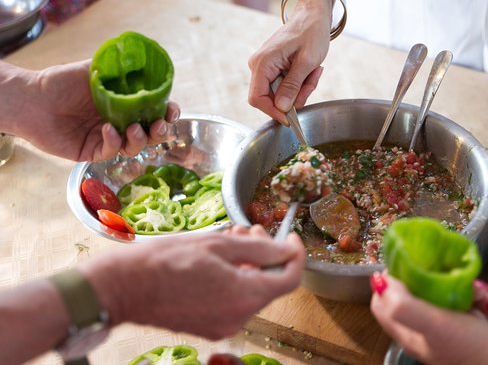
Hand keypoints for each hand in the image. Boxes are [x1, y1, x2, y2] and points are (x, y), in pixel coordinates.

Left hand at [8, 60, 179, 160]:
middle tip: (159, 125)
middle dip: (161, 132)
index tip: (171, 110)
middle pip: (151, 133)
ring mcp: (107, 138)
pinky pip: (111, 152)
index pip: (155, 111)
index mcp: (125, 104)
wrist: (32, 98)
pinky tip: (107, 130)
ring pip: (135, 146)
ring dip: (140, 139)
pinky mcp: (92, 151)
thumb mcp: (96, 69)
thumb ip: (121, 69)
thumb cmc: (61, 81)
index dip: (167, 113)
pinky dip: (114, 142)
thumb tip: (145, 62)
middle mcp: (120, 122)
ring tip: (133, 128)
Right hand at [82, 225, 304, 338]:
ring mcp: (223, 326)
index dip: (296, 255)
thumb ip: (260, 248)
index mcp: (244, 296)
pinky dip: (235, 280)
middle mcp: (238, 317)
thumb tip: (287, 250)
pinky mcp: (209, 327)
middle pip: (270, 284)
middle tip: (249, 229)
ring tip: (230, 240)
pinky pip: (234, 302)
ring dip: (249, 264)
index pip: (290, 279)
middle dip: (267, 253)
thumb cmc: (165, 261)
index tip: (291, 236)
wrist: (122, 287)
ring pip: (252, 292)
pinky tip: (218, 261)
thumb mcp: (218, 244)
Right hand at [248, 0, 330, 123]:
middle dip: (294, 96)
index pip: (257, 99)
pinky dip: (299, 83)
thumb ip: (293, 86)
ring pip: (280, 94)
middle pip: (270, 98)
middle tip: (312, 82)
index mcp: (262, 63)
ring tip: (314, 72)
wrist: (312, 16)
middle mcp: (258, 66)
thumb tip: (282, 108)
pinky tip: (310, 71)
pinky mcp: (272, 69)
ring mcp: (264, 67)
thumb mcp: (307, 62)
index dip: (273, 112)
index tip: (291, 119)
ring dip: (300, 89)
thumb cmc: (311, 33)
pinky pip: (284, 86)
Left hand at [370, 274, 487, 364]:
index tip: (408, 264)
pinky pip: (464, 301)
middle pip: (411, 293)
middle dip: (429, 276)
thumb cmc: (476, 351)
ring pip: (440, 293)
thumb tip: (381, 281)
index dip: (391, 280)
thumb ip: (403, 305)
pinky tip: (485, 298)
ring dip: (458, 283)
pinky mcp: (467, 327)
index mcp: (408, 333)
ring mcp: (445, 330)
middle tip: (443, 270)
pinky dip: (475, 294)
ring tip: (474, 288)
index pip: (382, 302)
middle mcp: (422, 333)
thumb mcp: (435, 324)